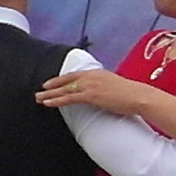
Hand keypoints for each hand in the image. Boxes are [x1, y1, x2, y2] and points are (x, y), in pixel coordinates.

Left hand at [34, 68, 148, 115]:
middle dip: (51, 86)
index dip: (60, 79)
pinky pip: (69, 98)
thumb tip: (100, 92)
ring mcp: (90, 85)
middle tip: (39, 91)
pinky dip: (57, 100)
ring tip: (38, 98)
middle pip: (66, 81)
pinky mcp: (90, 95)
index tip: (50, 83)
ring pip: (64, 90)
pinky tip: (48, 103)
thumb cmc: (130, 94)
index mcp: (96, 73)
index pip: (73, 75)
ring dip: (50, 95)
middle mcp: (91, 76)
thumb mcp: (113, 86)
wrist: (138, 96)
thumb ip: (103, 86)